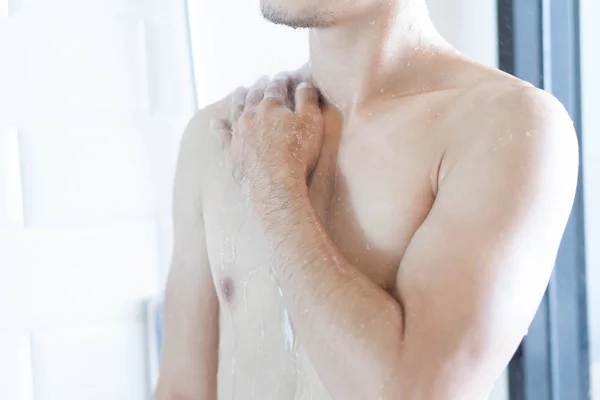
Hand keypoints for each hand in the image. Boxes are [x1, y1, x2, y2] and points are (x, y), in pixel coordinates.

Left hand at [213, 74, 324, 200]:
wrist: (274, 184)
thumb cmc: (297, 153)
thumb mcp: (312, 122)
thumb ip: (307, 100)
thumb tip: (303, 84)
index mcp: (271, 105)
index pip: (276, 87)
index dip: (281, 79)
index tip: (285, 76)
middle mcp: (251, 115)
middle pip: (254, 95)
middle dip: (260, 85)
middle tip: (263, 79)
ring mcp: (239, 133)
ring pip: (236, 109)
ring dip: (239, 98)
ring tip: (240, 90)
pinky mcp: (231, 151)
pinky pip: (222, 135)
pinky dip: (218, 127)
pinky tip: (215, 122)